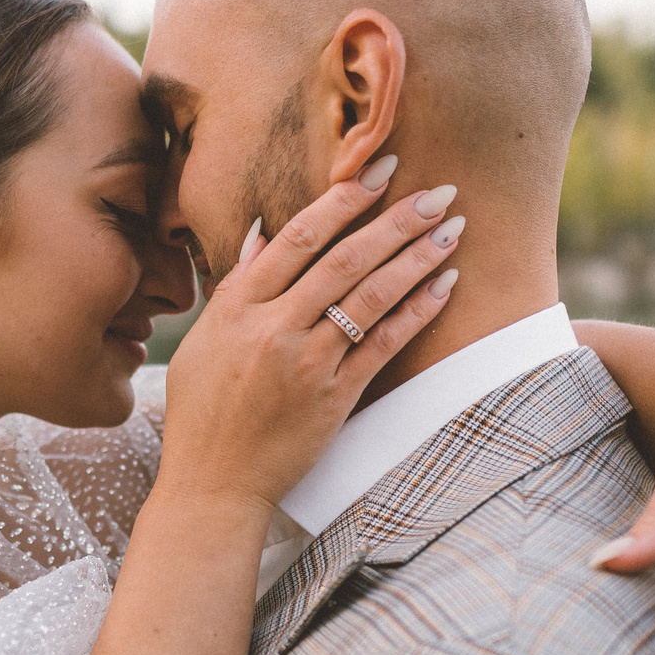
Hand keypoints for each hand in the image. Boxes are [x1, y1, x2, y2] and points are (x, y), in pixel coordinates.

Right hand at [159, 156, 463, 516]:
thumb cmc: (203, 413)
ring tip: (452, 229)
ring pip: (370, 297)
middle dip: (396, 221)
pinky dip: (416, 312)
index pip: (298, 237)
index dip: (344, 199)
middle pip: (344, 259)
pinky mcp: (333, 398)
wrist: (213, 484)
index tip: (379, 171)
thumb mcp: (203, 342)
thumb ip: (235, 286)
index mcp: (237, 307)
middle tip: (437, 191)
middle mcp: (272, 329)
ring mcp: (305, 364)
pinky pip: (383, 346)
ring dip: (416, 258)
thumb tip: (260, 233)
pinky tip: (443, 286)